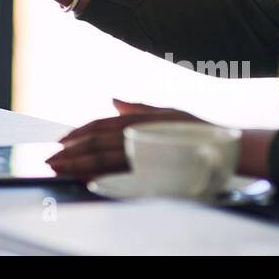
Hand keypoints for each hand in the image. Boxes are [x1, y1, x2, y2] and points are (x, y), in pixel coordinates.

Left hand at [46, 98, 205, 179]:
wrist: (228, 147)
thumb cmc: (198, 130)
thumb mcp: (167, 113)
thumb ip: (138, 109)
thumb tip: (113, 99)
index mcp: (140, 119)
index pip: (101, 125)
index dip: (79, 132)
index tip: (62, 141)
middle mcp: (139, 132)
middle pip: (96, 142)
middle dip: (70, 151)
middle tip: (50, 159)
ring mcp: (144, 150)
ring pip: (103, 157)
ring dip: (77, 164)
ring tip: (58, 169)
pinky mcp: (152, 168)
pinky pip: (119, 174)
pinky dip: (98, 177)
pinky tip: (83, 180)